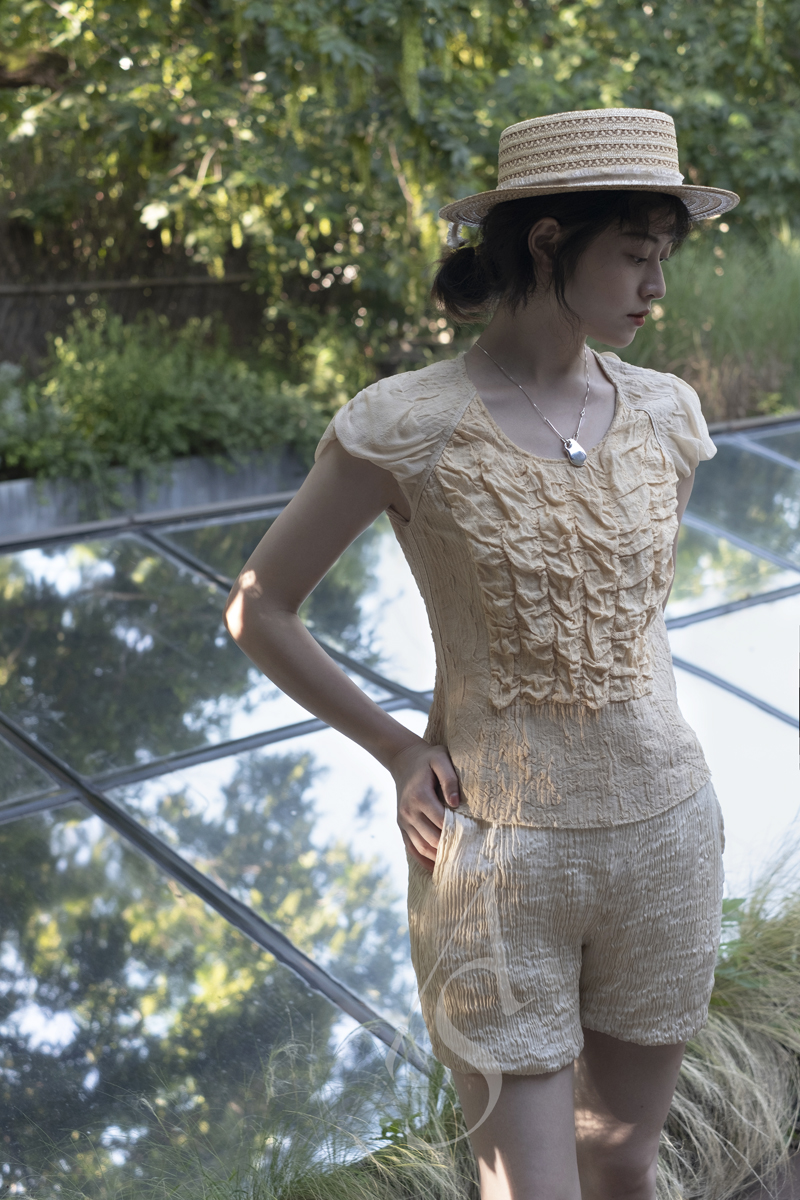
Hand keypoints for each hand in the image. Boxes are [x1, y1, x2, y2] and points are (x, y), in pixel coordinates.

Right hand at [387, 740, 460, 873]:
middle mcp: (409, 811)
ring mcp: (403, 820)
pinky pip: (411, 848)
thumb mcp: (440, 758)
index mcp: (420, 796)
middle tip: (471, 857)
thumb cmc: (427, 759)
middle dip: (451, 849)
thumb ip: (449, 778)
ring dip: (438, 858)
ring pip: (422, 847)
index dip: (458, 832)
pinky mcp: (401, 825)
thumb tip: (456, 803)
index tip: (475, 840)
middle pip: (432, 839)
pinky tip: (437, 867)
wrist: (403, 759)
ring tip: (457, 866)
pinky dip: (423, 860)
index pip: (441, 822)